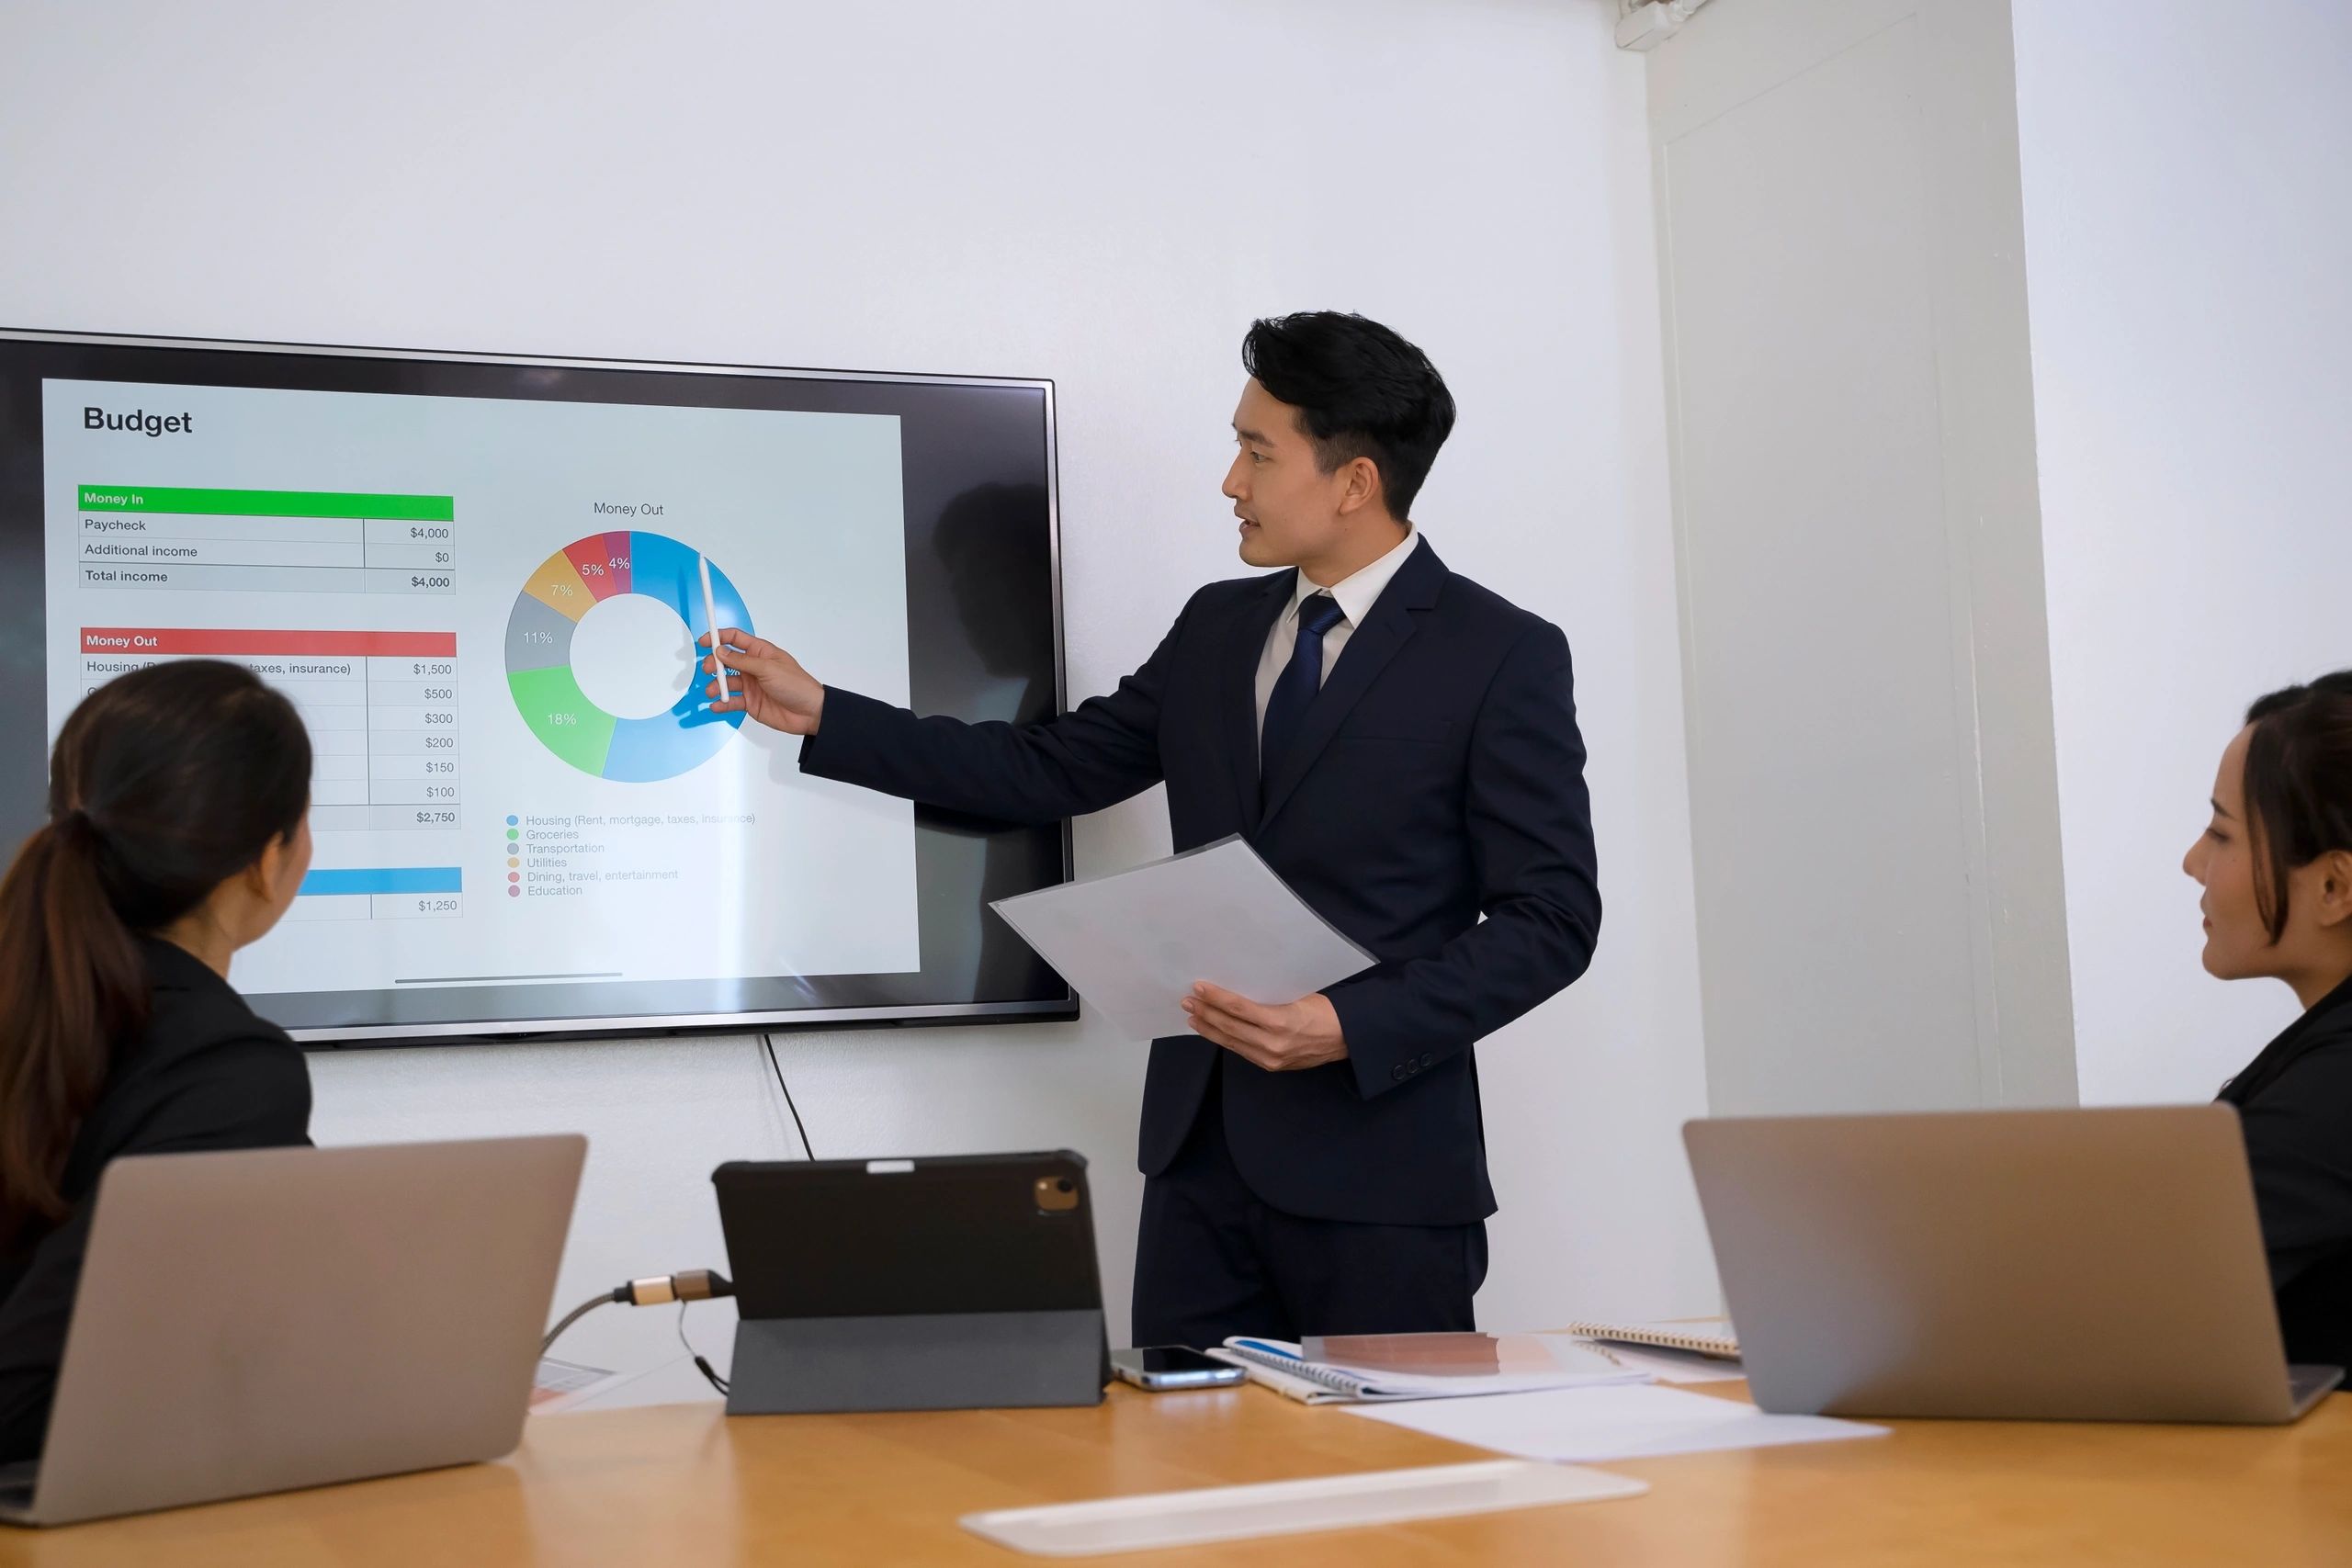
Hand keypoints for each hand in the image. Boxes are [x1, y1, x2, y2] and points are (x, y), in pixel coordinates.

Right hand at [700, 627, 824, 735]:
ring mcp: (750, 685)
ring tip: (713, 692)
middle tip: (708, 669)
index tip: (704, 641)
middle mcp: (753, 667)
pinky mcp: (750, 702)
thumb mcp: (768, 668)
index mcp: (760, 652)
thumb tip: (721, 651)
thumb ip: (742, 660)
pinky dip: (721, 704)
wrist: (809, 713)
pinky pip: (730, 701)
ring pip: (726, 682)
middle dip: (714, 664)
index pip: (735, 639)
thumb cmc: (797, 685)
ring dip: (716, 686)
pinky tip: (716, 705)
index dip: (718, 637)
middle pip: (725, 661)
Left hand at [1180, 982, 1347, 1070]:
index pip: (1239, 1008)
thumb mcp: (1297, 996)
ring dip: (1209, 1028)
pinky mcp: (1272, 1066)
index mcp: (1281, 1021)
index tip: (1199, 987)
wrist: (1348, 1038)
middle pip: (1230, 1026)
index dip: (1216, 998)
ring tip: (1192, 1016)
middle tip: (1188, 1000)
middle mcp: (1273, 1044)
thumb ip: (1268, 998)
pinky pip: (1242, 1051)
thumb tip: (1237, 987)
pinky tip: (1213, 1031)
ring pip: (1232, 1042)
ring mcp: (1271, 1058)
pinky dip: (1225, 1040)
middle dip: (1205, 1012)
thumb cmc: (1326, 1010)